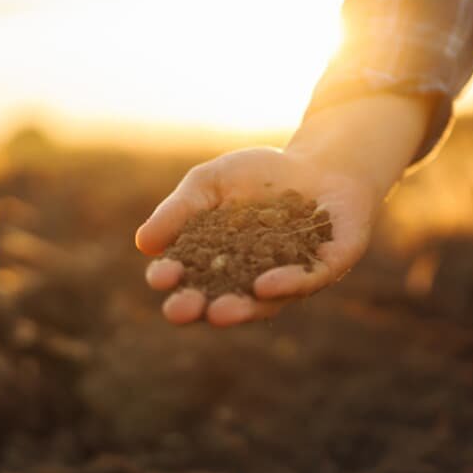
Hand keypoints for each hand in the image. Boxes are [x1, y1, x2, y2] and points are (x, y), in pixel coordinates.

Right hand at [136, 146, 379, 326]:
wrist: (320, 160)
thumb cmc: (259, 174)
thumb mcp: (209, 183)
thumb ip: (179, 211)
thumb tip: (144, 244)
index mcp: (219, 264)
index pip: (188, 277)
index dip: (172, 279)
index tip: (159, 276)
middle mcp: (253, 281)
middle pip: (221, 301)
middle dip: (200, 308)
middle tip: (181, 310)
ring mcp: (291, 278)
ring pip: (265, 302)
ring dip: (241, 309)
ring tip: (220, 312)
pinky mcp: (328, 266)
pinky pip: (307, 281)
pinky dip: (287, 284)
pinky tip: (267, 283)